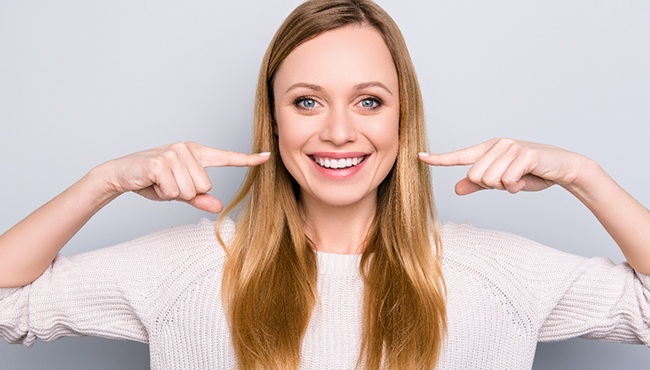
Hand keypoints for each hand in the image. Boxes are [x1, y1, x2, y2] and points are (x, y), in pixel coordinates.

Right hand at [96, 142, 270, 212]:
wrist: (121, 174)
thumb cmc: (152, 181)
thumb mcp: (179, 192)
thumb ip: (200, 198)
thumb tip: (219, 206)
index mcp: (196, 153)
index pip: (226, 158)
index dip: (248, 159)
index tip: (267, 156)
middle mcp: (187, 149)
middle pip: (205, 186)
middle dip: (186, 192)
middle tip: (168, 184)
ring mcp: (174, 154)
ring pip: (191, 190)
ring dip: (173, 193)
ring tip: (160, 183)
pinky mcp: (161, 162)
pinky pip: (175, 190)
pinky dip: (162, 192)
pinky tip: (152, 182)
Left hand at [418, 138, 588, 194]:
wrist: (563, 168)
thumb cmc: (531, 173)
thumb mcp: (502, 181)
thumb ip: (479, 185)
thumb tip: (456, 188)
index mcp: (488, 149)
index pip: (459, 156)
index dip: (439, 158)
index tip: (420, 156)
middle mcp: (497, 145)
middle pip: (475, 176)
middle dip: (492, 186)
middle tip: (509, 181)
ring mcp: (511, 147)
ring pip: (490, 180)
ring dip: (505, 187)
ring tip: (519, 179)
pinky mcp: (525, 154)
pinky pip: (507, 180)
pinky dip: (516, 186)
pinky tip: (527, 179)